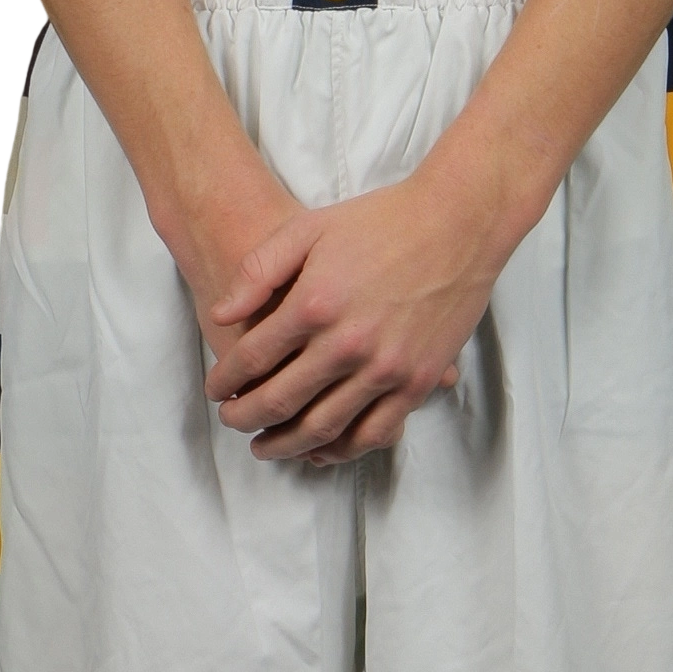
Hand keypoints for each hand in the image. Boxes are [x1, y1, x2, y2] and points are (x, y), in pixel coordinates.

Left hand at [203, 159, 512, 466]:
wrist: (458, 223)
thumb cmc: (380, 222)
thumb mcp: (308, 229)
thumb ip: (258, 272)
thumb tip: (221, 316)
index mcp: (314, 304)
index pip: (251, 359)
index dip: (225, 381)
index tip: (215, 390)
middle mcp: (346, 344)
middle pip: (279, 401)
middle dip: (244, 418)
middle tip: (231, 421)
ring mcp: (385, 368)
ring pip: (322, 428)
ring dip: (286, 444)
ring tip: (265, 447)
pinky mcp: (417, 382)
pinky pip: (375, 433)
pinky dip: (342, 450)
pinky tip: (322, 450)